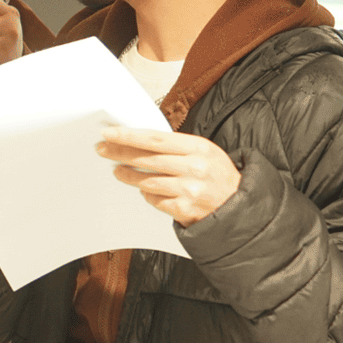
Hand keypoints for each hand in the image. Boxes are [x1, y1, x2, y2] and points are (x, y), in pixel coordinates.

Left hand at [96, 127, 240, 226]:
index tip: (110, 133)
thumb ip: (176, 147)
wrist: (240, 207)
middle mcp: (195, 168)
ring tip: (118, 170)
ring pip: (147, 180)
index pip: (155, 139)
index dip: (129, 136)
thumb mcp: (204, 152)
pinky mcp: (184, 209)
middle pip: (147, 158)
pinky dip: (147, 194)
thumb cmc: (218, 176)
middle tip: (102, 149)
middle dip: (120, 153)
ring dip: (128, 175)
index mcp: (199, 148)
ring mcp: (189, 190)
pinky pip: (155, 199)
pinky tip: (144, 189)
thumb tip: (139, 141)